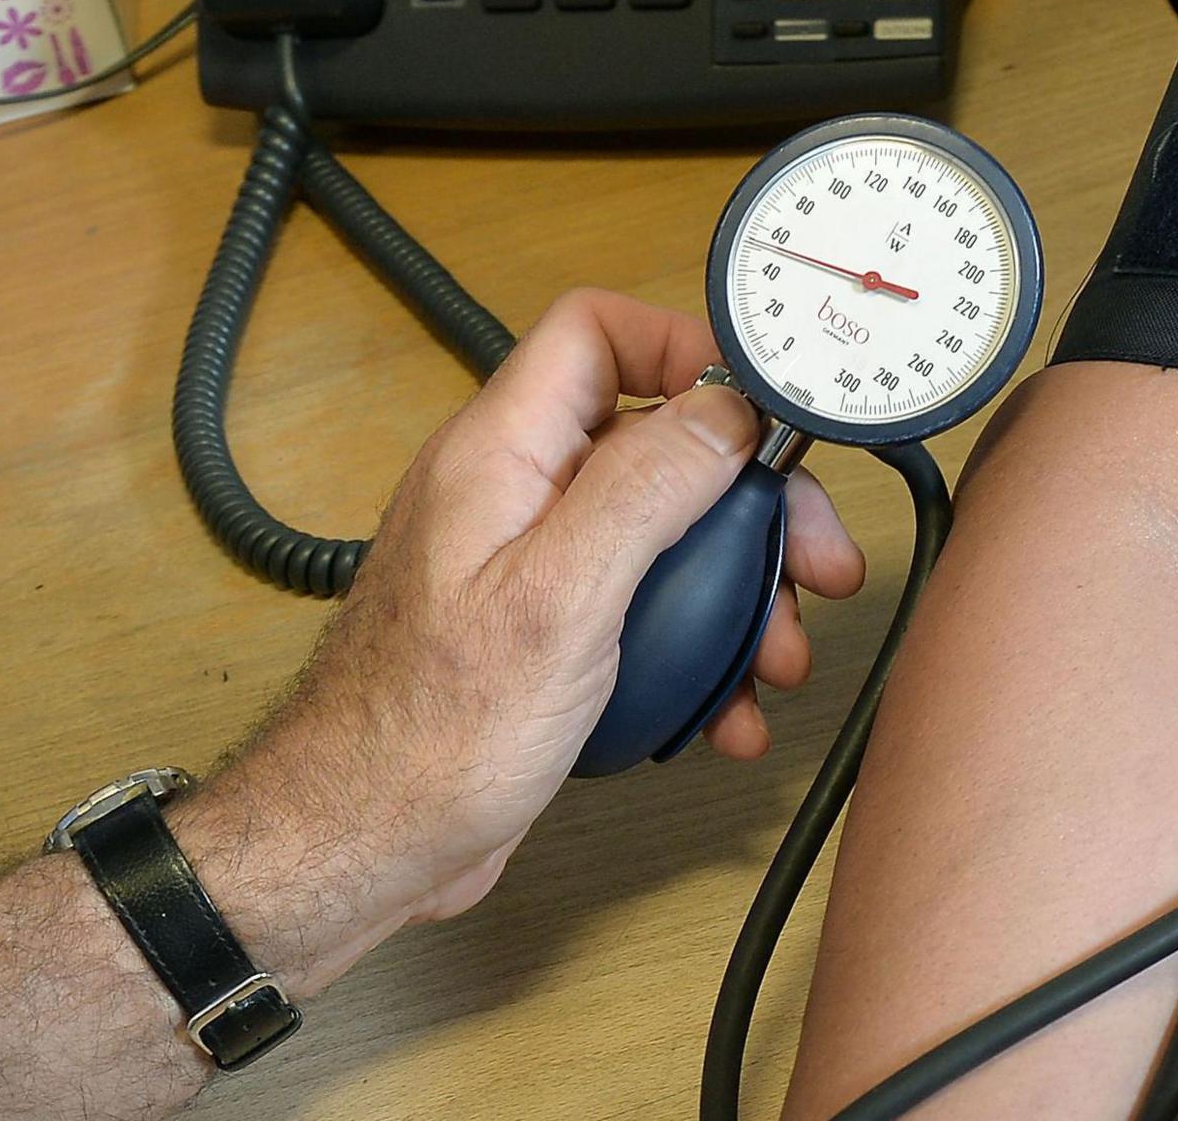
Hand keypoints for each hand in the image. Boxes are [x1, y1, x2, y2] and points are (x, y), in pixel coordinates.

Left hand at [194, 289, 863, 983]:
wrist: (363, 843)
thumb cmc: (430, 734)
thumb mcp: (560, 599)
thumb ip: (643, 490)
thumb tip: (724, 411)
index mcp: (501, 454)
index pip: (595, 333)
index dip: (688, 348)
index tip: (767, 415)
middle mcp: (512, 494)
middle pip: (654, 443)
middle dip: (746, 502)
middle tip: (815, 562)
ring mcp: (526, 566)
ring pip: (658, 537)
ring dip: (735, 593)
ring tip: (779, 657)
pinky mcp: (542, 635)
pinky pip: (639, 614)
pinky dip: (694, 655)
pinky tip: (726, 711)